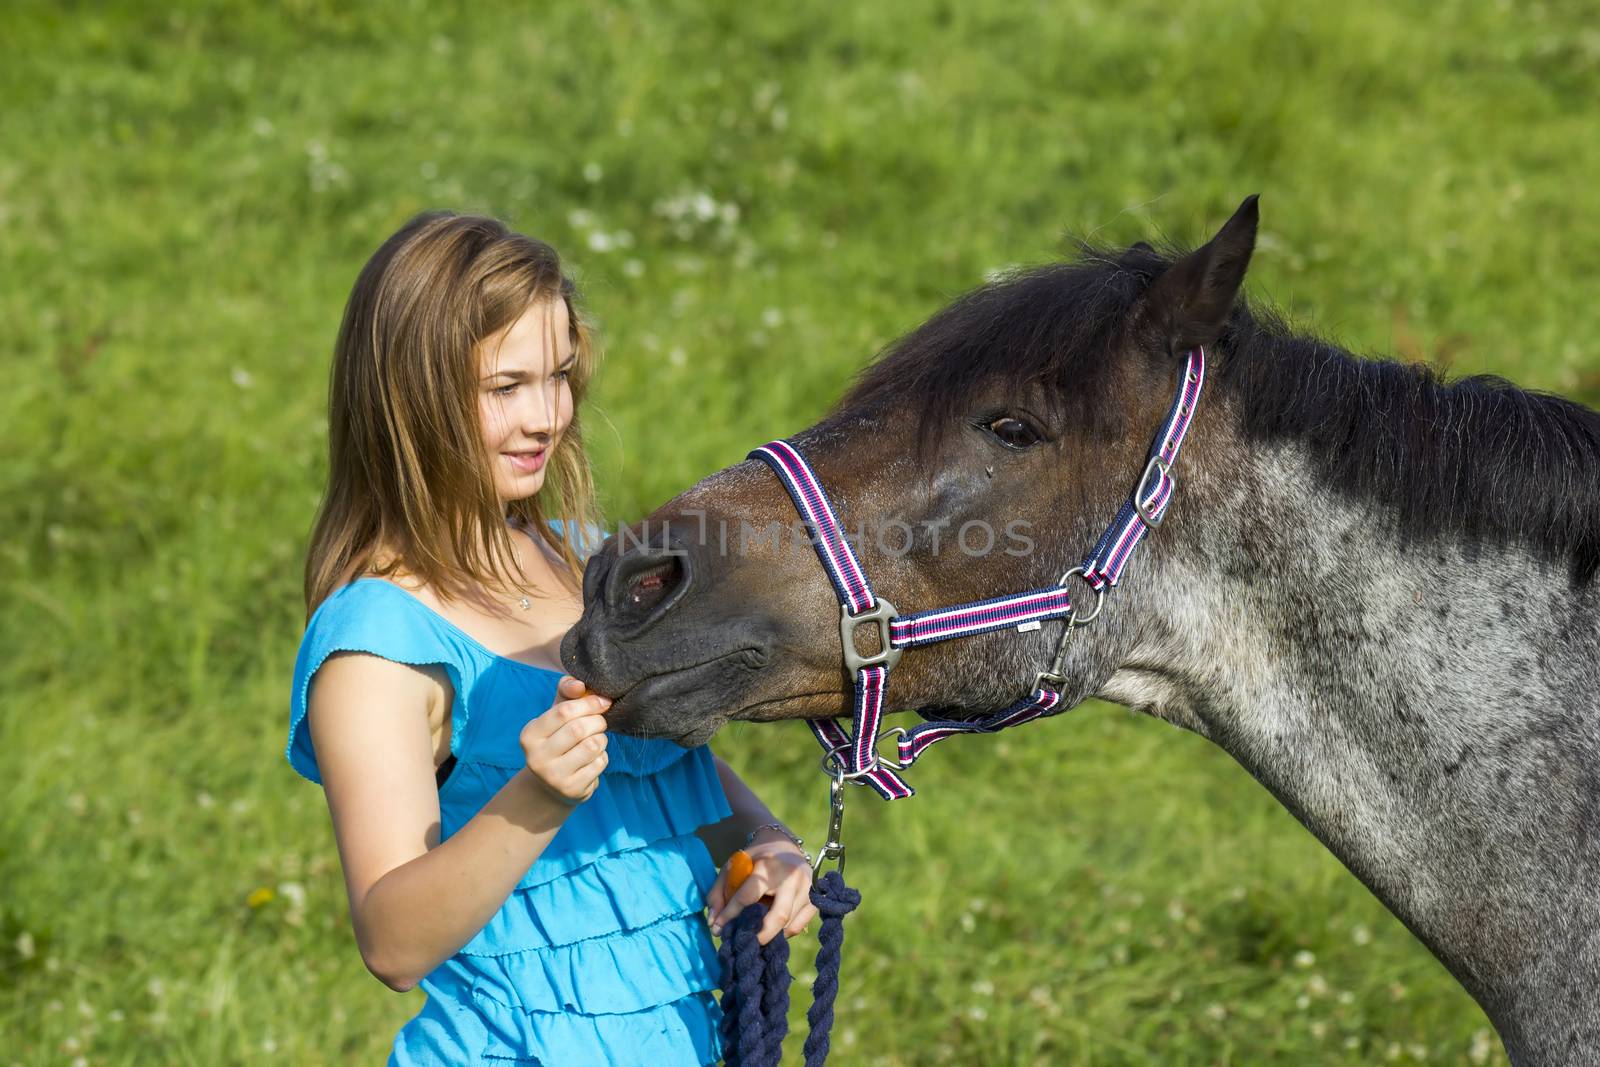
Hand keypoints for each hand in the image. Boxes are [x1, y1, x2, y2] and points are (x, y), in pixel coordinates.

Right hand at [519, 676, 610, 805]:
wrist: (552, 785)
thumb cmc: (558, 739)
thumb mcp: (557, 715)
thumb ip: (567, 692)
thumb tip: (579, 684)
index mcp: (530, 734)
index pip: (564, 711)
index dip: (589, 703)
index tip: (603, 702)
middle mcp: (536, 757)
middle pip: (579, 729)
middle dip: (598, 721)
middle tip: (600, 723)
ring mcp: (553, 776)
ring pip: (593, 746)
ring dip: (601, 739)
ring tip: (595, 741)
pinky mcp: (571, 789)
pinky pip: (599, 763)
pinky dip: (602, 757)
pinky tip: (593, 759)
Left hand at [706, 830, 817, 944]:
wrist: (782, 843)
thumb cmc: (754, 858)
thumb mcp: (733, 867)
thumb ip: (719, 894)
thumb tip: (713, 924)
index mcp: (768, 866)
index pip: (748, 896)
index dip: (730, 915)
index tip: (718, 930)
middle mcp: (791, 876)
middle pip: (778, 916)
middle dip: (759, 935)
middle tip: (743, 944)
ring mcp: (807, 887)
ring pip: (789, 923)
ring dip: (770, 935)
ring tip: (754, 936)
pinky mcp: (815, 897)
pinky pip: (799, 925)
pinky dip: (784, 932)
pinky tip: (772, 929)